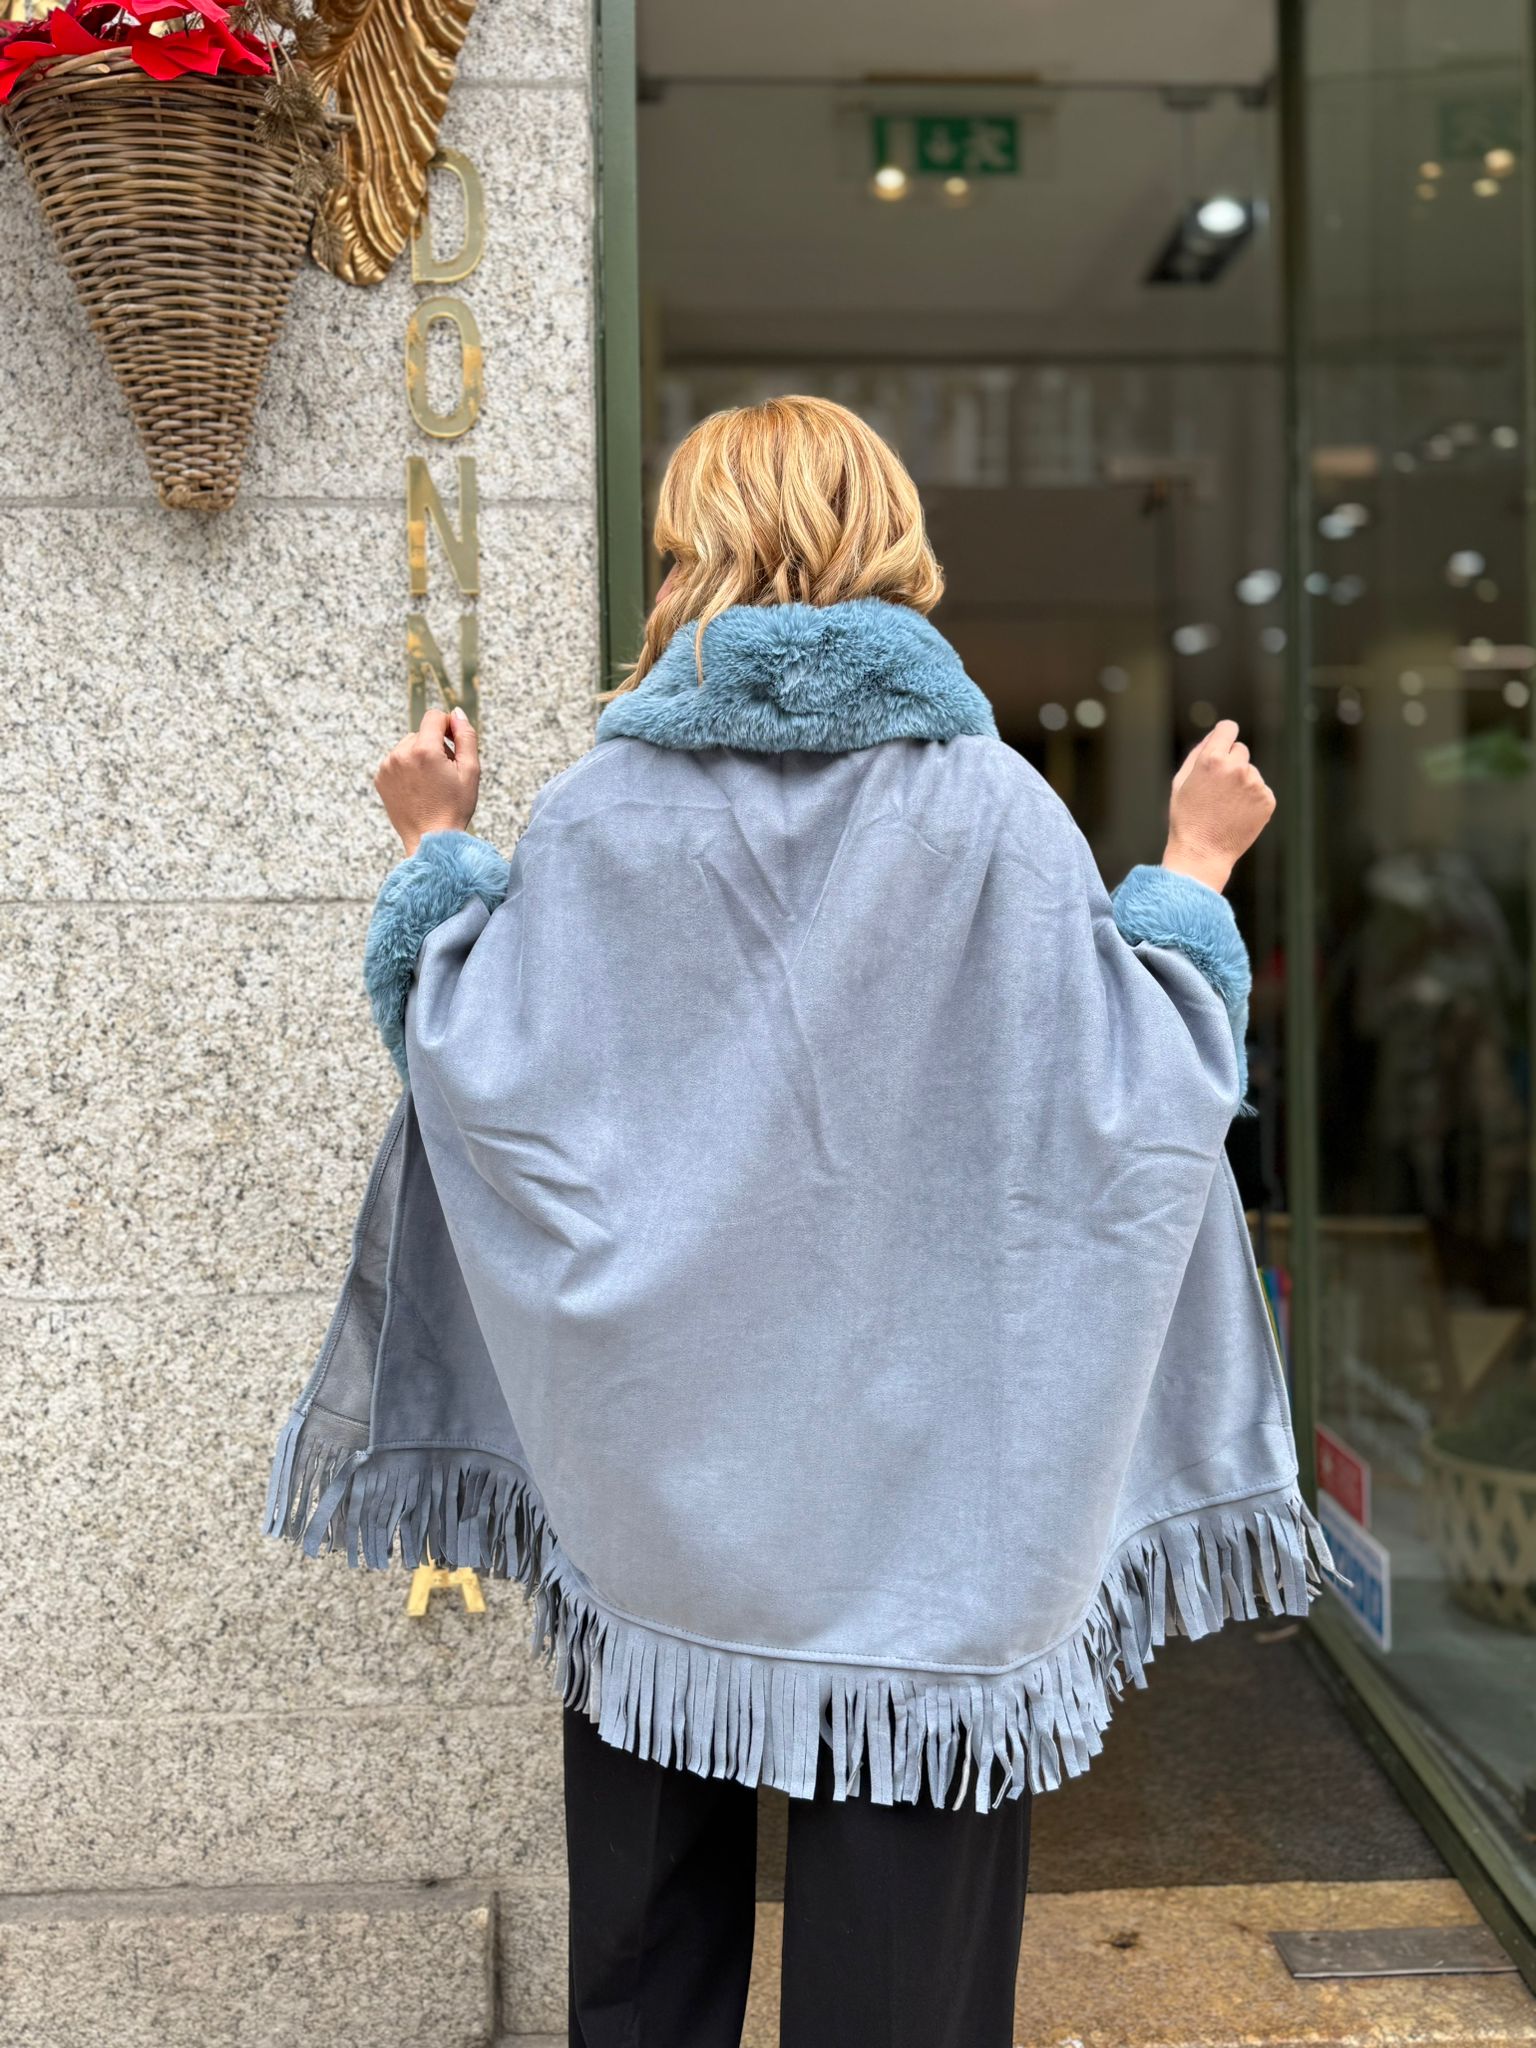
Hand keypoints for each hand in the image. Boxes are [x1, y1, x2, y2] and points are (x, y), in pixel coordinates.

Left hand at [375, 707, 479, 855]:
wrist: (430, 841)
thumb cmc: (455, 808)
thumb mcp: (470, 771)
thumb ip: (466, 736)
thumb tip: (456, 713)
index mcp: (424, 750)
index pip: (434, 717)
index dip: (448, 727)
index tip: (454, 745)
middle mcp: (401, 754)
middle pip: (421, 733)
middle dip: (434, 746)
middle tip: (445, 774)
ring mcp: (387, 767)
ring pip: (408, 747)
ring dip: (420, 757)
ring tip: (431, 784)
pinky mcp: (380, 778)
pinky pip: (396, 761)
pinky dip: (407, 769)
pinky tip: (417, 789)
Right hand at [1162, 719, 1274, 893]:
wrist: (1203, 853)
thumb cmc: (1187, 818)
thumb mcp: (1181, 782)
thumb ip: (1198, 753)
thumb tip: (1215, 735)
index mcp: (1212, 760)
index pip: (1228, 728)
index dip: (1225, 735)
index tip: (1224, 743)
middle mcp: (1236, 768)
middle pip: (1240, 750)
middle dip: (1231, 763)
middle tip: (1217, 789)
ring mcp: (1255, 784)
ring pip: (1251, 773)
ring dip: (1242, 784)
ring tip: (1225, 807)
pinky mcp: (1267, 800)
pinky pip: (1260, 790)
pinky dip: (1252, 800)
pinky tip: (1237, 815)